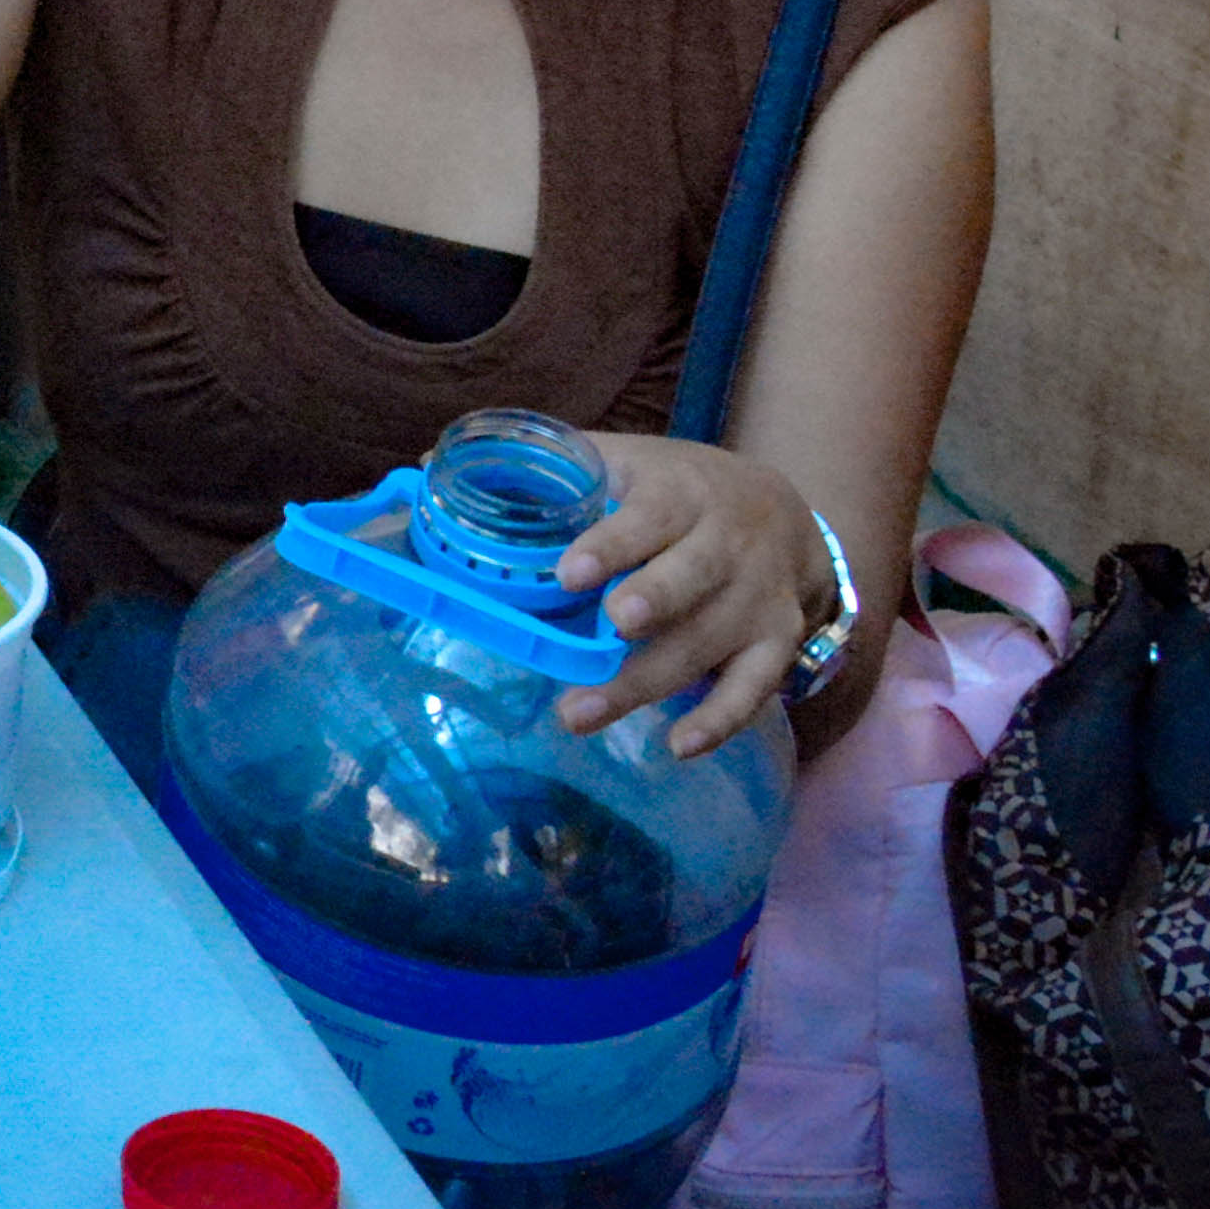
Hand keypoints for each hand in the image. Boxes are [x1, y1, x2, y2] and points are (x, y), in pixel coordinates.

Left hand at [552, 431, 834, 752]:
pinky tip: (679, 746)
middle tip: (610, 629)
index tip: (569, 574)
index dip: (610, 546)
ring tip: (581, 713)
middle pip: (691, 578)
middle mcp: (728, 545)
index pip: (648, 517)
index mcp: (680, 494)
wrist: (782, 511)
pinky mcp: (776, 642)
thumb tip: (426, 472)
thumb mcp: (624, 462)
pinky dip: (722, 719)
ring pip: (708, 642)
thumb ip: (547, 469)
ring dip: (648, 681)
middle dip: (653, 602)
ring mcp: (757, 598)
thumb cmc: (674, 490)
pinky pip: (755, 687)